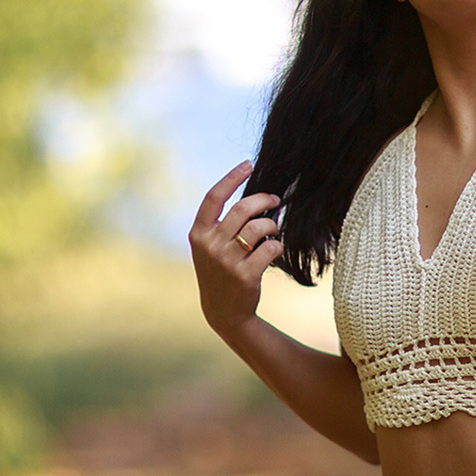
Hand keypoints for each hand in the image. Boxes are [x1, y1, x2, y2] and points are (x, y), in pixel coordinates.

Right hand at [190, 161, 282, 336]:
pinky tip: (275, 249)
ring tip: (274, 230)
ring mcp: (227, 260)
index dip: (231, 178)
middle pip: (242, 208)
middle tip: (275, 200)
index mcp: (198, 234)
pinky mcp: (245, 274)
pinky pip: (270, 248)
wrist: (223, 312)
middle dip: (264, 200)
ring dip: (272, 225)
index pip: (213, 197)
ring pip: (259, 227)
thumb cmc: (220, 273)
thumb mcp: (209, 248)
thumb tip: (252, 199)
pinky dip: (277, 245)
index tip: (248, 164)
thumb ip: (220, 225)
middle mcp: (210, 245)